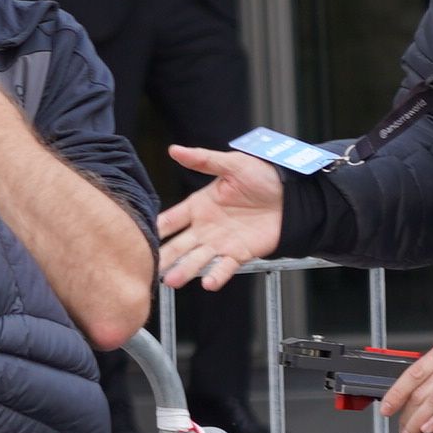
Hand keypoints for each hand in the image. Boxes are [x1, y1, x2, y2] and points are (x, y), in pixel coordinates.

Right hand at [155, 145, 288, 290]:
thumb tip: (174, 150)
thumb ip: (203, 160)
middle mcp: (205, 227)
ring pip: (197, 259)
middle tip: (148, 267)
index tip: (139, 237)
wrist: (293, 195)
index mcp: (198, 206)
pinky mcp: (240, 253)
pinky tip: (208, 283)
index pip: (170, 220)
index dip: (156, 228)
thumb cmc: (263, 176)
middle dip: (163, 256)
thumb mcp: (232, 164)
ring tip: (171, 280)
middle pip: (178, 245)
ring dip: (184, 270)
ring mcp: (221, 242)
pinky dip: (217, 276)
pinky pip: (225, 267)